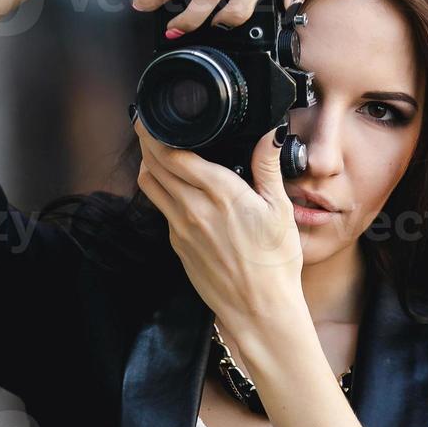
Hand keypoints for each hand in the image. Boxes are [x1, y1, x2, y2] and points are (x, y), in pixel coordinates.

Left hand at [133, 118, 304, 330]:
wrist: (259, 309)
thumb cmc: (275, 262)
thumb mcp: (279, 210)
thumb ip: (267, 167)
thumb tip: (268, 134)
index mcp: (220, 193)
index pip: (173, 154)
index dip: (155, 133)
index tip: (151, 118)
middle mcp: (193, 208)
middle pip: (155, 166)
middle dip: (147, 143)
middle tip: (148, 126)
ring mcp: (180, 228)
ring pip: (151, 187)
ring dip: (149, 165)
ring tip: (155, 151)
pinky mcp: (177, 245)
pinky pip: (162, 209)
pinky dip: (161, 191)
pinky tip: (173, 186)